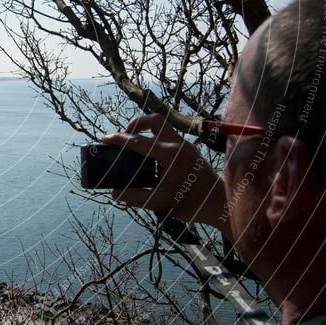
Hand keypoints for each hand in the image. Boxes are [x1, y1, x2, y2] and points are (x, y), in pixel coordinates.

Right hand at [102, 113, 227, 230]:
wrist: (220, 204)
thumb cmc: (191, 204)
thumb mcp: (159, 203)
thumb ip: (135, 197)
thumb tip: (115, 193)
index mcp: (169, 154)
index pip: (138, 141)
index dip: (119, 138)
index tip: (105, 138)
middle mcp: (178, 144)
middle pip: (154, 120)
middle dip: (136, 123)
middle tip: (126, 135)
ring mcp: (186, 146)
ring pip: (164, 126)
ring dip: (147, 130)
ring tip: (137, 145)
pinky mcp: (191, 151)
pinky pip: (170, 137)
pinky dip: (157, 140)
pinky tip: (153, 158)